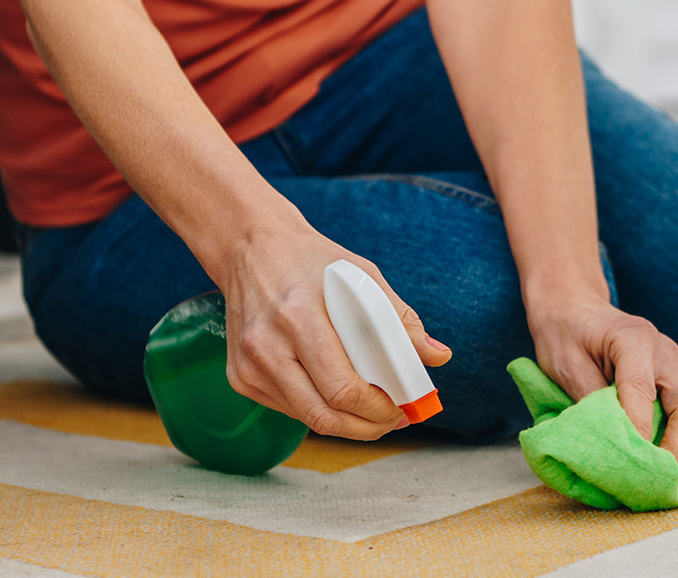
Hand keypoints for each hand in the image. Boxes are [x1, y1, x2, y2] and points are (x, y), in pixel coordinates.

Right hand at [216, 223, 450, 439]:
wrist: (251, 249)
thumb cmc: (312, 262)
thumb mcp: (362, 276)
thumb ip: (399, 318)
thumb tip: (438, 356)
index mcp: (299, 316)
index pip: (342, 388)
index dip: (379, 409)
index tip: (404, 407)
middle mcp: (266, 345)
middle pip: (323, 414)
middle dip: (367, 427)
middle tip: (394, 420)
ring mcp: (248, 365)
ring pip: (307, 418)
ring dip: (347, 425)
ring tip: (375, 414)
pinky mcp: (239, 376)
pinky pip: (289, 408)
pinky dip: (320, 410)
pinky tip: (339, 398)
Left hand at [528, 298, 677, 479]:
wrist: (577, 309)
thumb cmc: (565, 334)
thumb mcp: (564, 363)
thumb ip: (588, 399)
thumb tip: (609, 444)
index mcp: (634, 338)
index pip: (641, 390)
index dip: (639, 430)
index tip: (631, 464)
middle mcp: (665, 352)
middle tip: (657, 483)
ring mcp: (676, 367)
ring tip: (665, 482)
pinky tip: (669, 465)